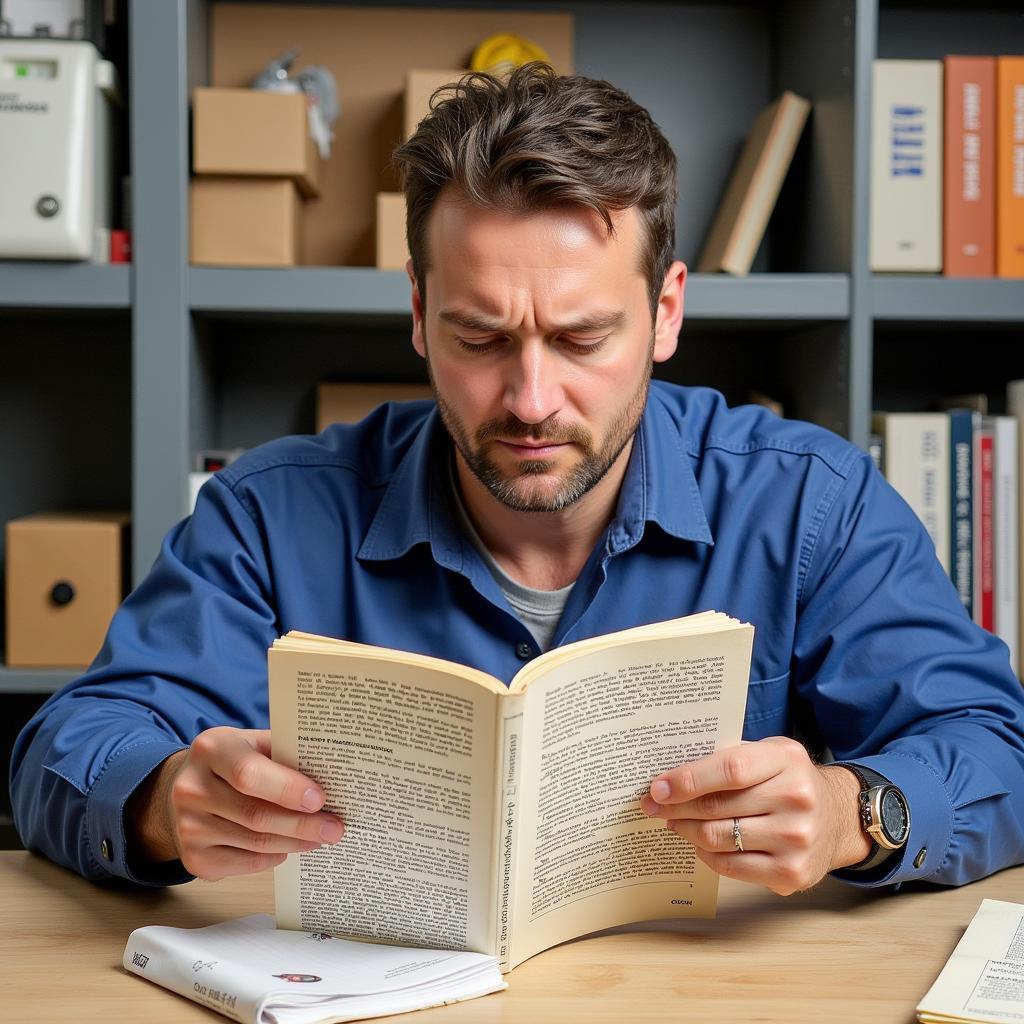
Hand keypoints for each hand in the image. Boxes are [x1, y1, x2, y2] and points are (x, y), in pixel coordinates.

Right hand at [128, 727, 344, 879]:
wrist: (187, 788)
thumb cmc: (235, 761)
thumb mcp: (254, 743)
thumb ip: (285, 754)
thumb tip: (334, 775)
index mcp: (212, 749)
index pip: (249, 774)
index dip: (287, 789)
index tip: (320, 799)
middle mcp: (192, 788)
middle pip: (255, 815)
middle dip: (302, 824)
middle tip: (335, 828)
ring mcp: (189, 827)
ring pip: (255, 843)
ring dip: (295, 842)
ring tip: (321, 837)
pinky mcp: (195, 858)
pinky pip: (246, 864)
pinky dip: (275, 856)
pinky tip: (290, 846)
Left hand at [640, 736, 871, 895]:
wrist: (838, 818)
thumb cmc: (788, 780)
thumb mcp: (768, 754)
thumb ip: (728, 757)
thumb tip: (670, 774)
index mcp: (787, 760)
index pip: (729, 770)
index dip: (688, 779)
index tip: (658, 787)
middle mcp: (796, 799)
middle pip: (718, 807)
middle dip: (676, 807)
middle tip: (652, 806)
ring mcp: (796, 839)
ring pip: (718, 838)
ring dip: (686, 830)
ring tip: (673, 822)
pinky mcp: (791, 873)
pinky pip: (730, 866)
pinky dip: (707, 854)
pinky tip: (700, 843)